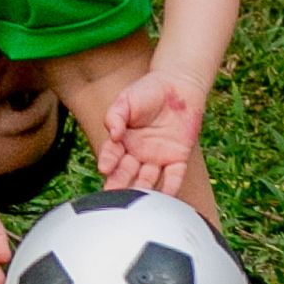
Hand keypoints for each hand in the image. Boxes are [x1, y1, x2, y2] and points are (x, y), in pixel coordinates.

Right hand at [98, 68, 207, 194]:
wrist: (179, 86)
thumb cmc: (149, 91)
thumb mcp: (126, 99)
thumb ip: (115, 115)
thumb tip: (113, 134)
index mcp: (122, 141)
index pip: (112, 155)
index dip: (108, 161)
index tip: (104, 167)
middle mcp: (137, 154)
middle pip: (127, 173)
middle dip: (120, 183)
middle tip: (113, 194)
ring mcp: (157, 158)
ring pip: (148, 179)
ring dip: (142, 189)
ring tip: (137, 198)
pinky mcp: (177, 158)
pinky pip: (174, 176)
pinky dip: (170, 187)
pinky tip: (165, 197)